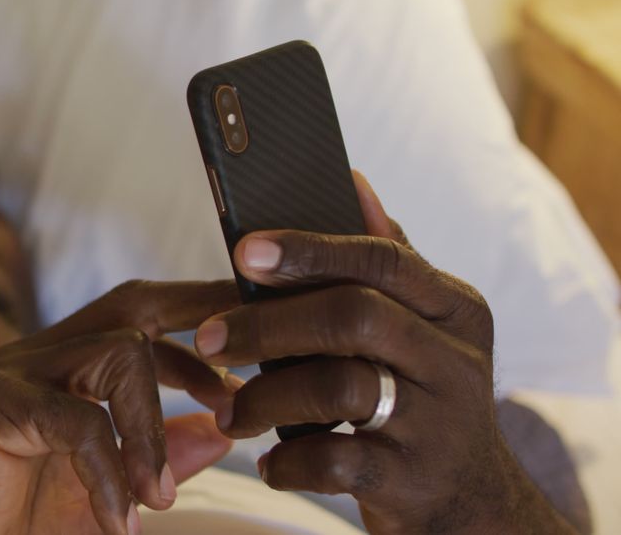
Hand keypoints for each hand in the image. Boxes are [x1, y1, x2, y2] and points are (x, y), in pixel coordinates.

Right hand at [0, 280, 242, 534]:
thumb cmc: (13, 525)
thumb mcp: (105, 492)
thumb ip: (157, 457)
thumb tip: (218, 430)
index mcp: (62, 368)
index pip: (140, 318)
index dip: (200, 329)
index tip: (250, 367)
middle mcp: (36, 357)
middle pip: (131, 305)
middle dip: (199, 321)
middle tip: (243, 378)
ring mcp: (11, 373)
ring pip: (117, 353)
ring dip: (153, 428)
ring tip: (158, 498)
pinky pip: (81, 422)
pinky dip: (112, 475)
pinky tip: (119, 524)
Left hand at [193, 172, 577, 533]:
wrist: (474, 502)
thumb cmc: (424, 396)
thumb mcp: (425, 329)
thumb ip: (387, 263)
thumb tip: (352, 180)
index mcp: (454, 309)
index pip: (382, 260)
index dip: (310, 250)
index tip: (244, 249)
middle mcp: (456, 360)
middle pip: (353, 317)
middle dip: (267, 324)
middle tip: (210, 339)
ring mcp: (439, 423)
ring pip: (338, 389)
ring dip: (265, 398)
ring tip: (232, 413)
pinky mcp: (413, 481)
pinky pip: (334, 461)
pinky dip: (289, 461)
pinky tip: (272, 460)